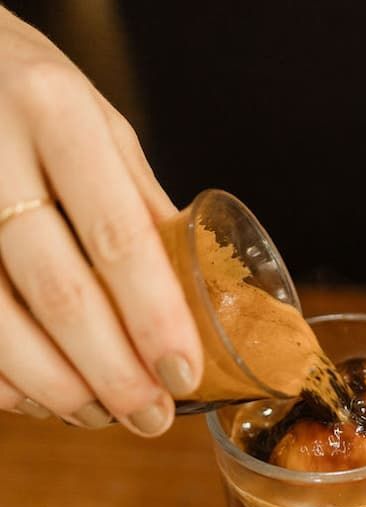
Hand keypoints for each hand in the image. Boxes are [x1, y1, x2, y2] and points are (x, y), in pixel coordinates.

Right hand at [0, 7, 202, 431]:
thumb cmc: (28, 90)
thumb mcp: (96, 120)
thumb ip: (138, 200)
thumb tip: (197, 291)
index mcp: (57, 114)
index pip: (116, 236)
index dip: (152, 316)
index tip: (181, 374)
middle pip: (56, 290)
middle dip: (109, 371)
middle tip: (148, 417)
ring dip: (52, 385)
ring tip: (96, 415)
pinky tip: (34, 395)